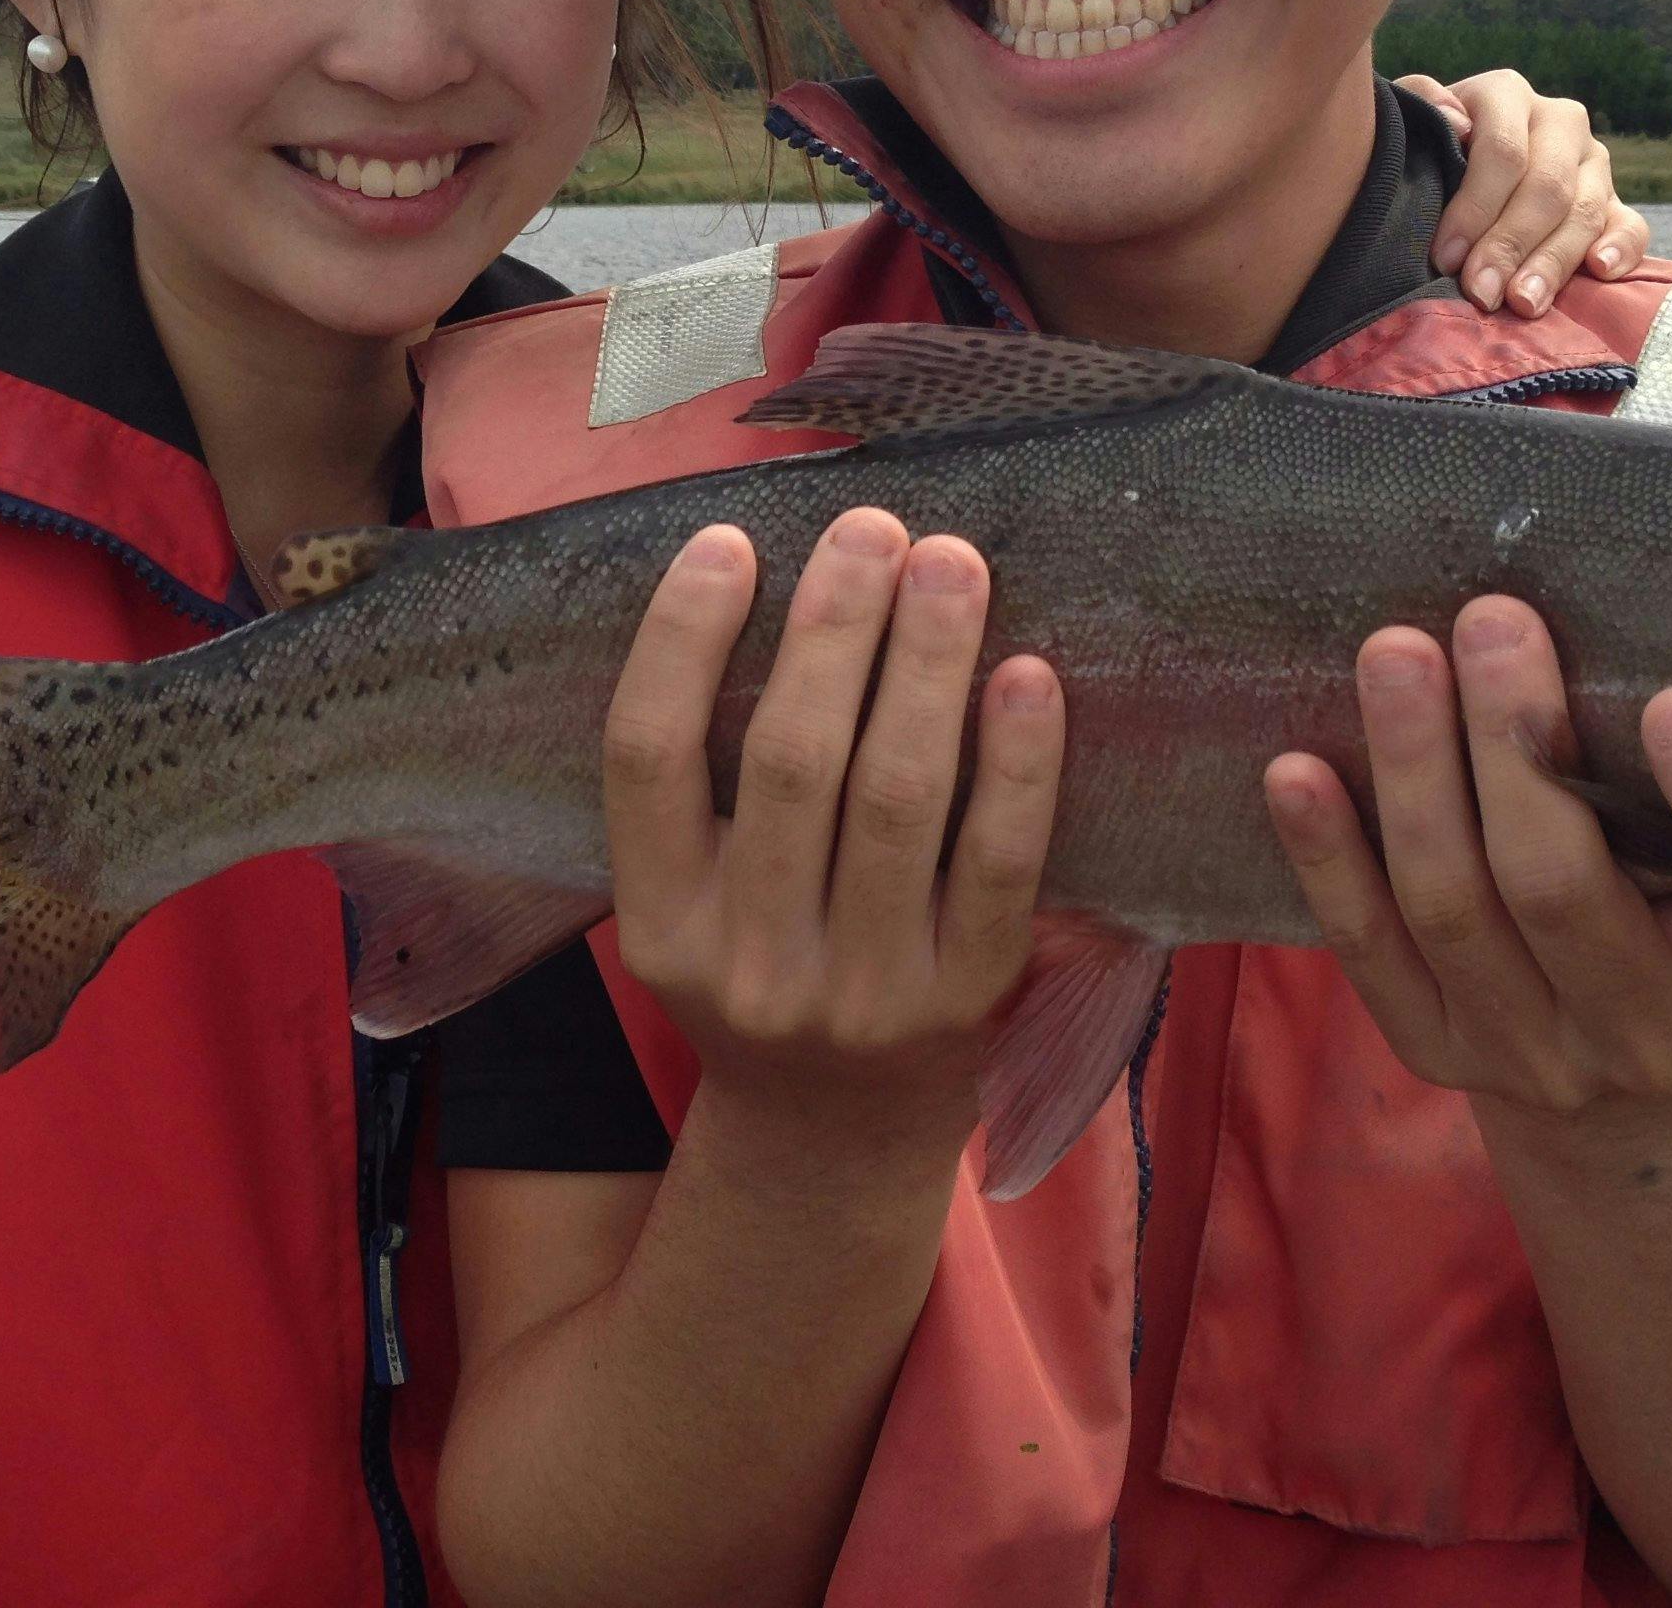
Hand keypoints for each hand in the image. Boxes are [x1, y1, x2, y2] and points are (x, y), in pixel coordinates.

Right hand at [601, 510, 1064, 1153]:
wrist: (831, 1145)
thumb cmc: (763, 973)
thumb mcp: (688, 906)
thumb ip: (704, 783)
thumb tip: (751, 577)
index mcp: (659, 926)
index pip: (647, 758)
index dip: (679, 638)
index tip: (725, 539)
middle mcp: (751, 964)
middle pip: (791, 761)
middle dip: (834, 626)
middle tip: (871, 527)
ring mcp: (865, 993)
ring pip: (898, 797)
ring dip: (926, 662)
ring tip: (948, 561)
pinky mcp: (967, 1004)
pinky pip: (1000, 862)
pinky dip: (1018, 763)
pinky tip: (1025, 675)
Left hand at [1262, 596, 1671, 1122]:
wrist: (1627, 1065)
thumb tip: (1638, 605)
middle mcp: (1653, 1028)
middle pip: (1561, 889)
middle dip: (1515, 743)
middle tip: (1492, 620)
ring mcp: (1536, 1052)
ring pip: (1452, 906)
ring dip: (1413, 770)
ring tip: (1396, 653)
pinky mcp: (1438, 1050)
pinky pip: (1370, 952)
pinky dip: (1328, 857)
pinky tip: (1295, 770)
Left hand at [1400, 69, 1648, 313]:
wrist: (1455, 162)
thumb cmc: (1423, 148)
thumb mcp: (1410, 120)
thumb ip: (1421, 103)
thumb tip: (1456, 121)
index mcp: (1507, 94)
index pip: (1502, 152)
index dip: (1475, 208)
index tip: (1445, 259)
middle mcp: (1559, 120)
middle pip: (1547, 187)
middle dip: (1511, 245)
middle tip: (1483, 294)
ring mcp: (1593, 160)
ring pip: (1585, 211)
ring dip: (1554, 262)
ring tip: (1525, 304)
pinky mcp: (1614, 201)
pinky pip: (1632, 225)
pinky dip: (1621, 249)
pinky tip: (1599, 272)